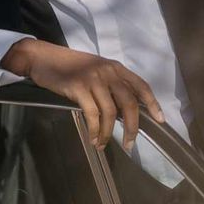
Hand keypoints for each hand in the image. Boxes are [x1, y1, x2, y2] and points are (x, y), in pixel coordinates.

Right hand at [1, 38, 165, 150]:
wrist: (43, 58)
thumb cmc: (67, 68)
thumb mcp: (94, 72)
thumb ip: (108, 86)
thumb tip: (119, 112)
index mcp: (115, 68)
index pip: (141, 86)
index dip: (152, 104)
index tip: (160, 120)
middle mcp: (108, 72)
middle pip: (129, 103)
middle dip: (132, 127)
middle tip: (130, 144)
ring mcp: (93, 79)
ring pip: (110, 112)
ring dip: (108, 133)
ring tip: (103, 145)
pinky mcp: (78, 88)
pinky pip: (92, 114)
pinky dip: (95, 130)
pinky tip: (93, 139)